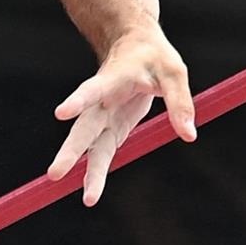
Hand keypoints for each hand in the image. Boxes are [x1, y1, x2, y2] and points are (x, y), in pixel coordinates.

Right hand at [47, 28, 197, 205]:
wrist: (133, 45)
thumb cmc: (153, 57)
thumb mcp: (174, 73)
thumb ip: (179, 103)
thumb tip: (190, 135)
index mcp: (113, 79)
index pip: (93, 90)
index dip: (78, 101)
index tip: (61, 113)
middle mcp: (101, 101)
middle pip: (83, 128)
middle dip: (71, 151)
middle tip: (56, 173)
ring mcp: (102, 117)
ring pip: (89, 146)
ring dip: (84, 170)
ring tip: (87, 199)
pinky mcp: (110, 128)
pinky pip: (101, 152)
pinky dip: (96, 172)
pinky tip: (91, 194)